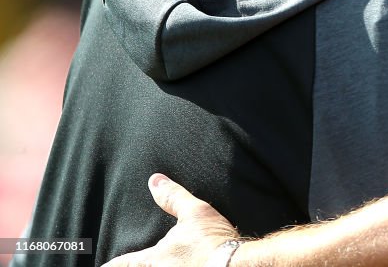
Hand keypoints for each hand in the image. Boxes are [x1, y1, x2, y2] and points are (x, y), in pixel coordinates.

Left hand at [102, 173, 238, 266]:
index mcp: (152, 261)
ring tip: (159, 262)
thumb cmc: (213, 242)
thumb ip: (173, 197)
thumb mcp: (195, 213)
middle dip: (132, 266)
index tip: (101, 265)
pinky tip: (183, 265)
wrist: (236, 265)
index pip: (120, 264)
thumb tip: (155, 180)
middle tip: (126, 262)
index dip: (110, 264)